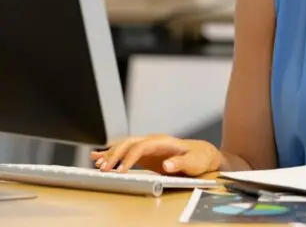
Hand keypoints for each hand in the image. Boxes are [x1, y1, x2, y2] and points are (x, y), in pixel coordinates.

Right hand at [90, 135, 219, 175]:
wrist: (203, 154)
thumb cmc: (199, 158)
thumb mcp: (194, 162)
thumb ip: (181, 163)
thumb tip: (167, 165)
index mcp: (163, 141)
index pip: (141, 146)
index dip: (130, 157)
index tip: (121, 170)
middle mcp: (153, 141)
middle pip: (129, 143)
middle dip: (115, 154)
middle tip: (103, 168)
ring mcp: (148, 146)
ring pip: (124, 146)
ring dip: (110, 154)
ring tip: (96, 164)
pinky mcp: (145, 154)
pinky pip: (125, 152)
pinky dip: (112, 153)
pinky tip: (98, 156)